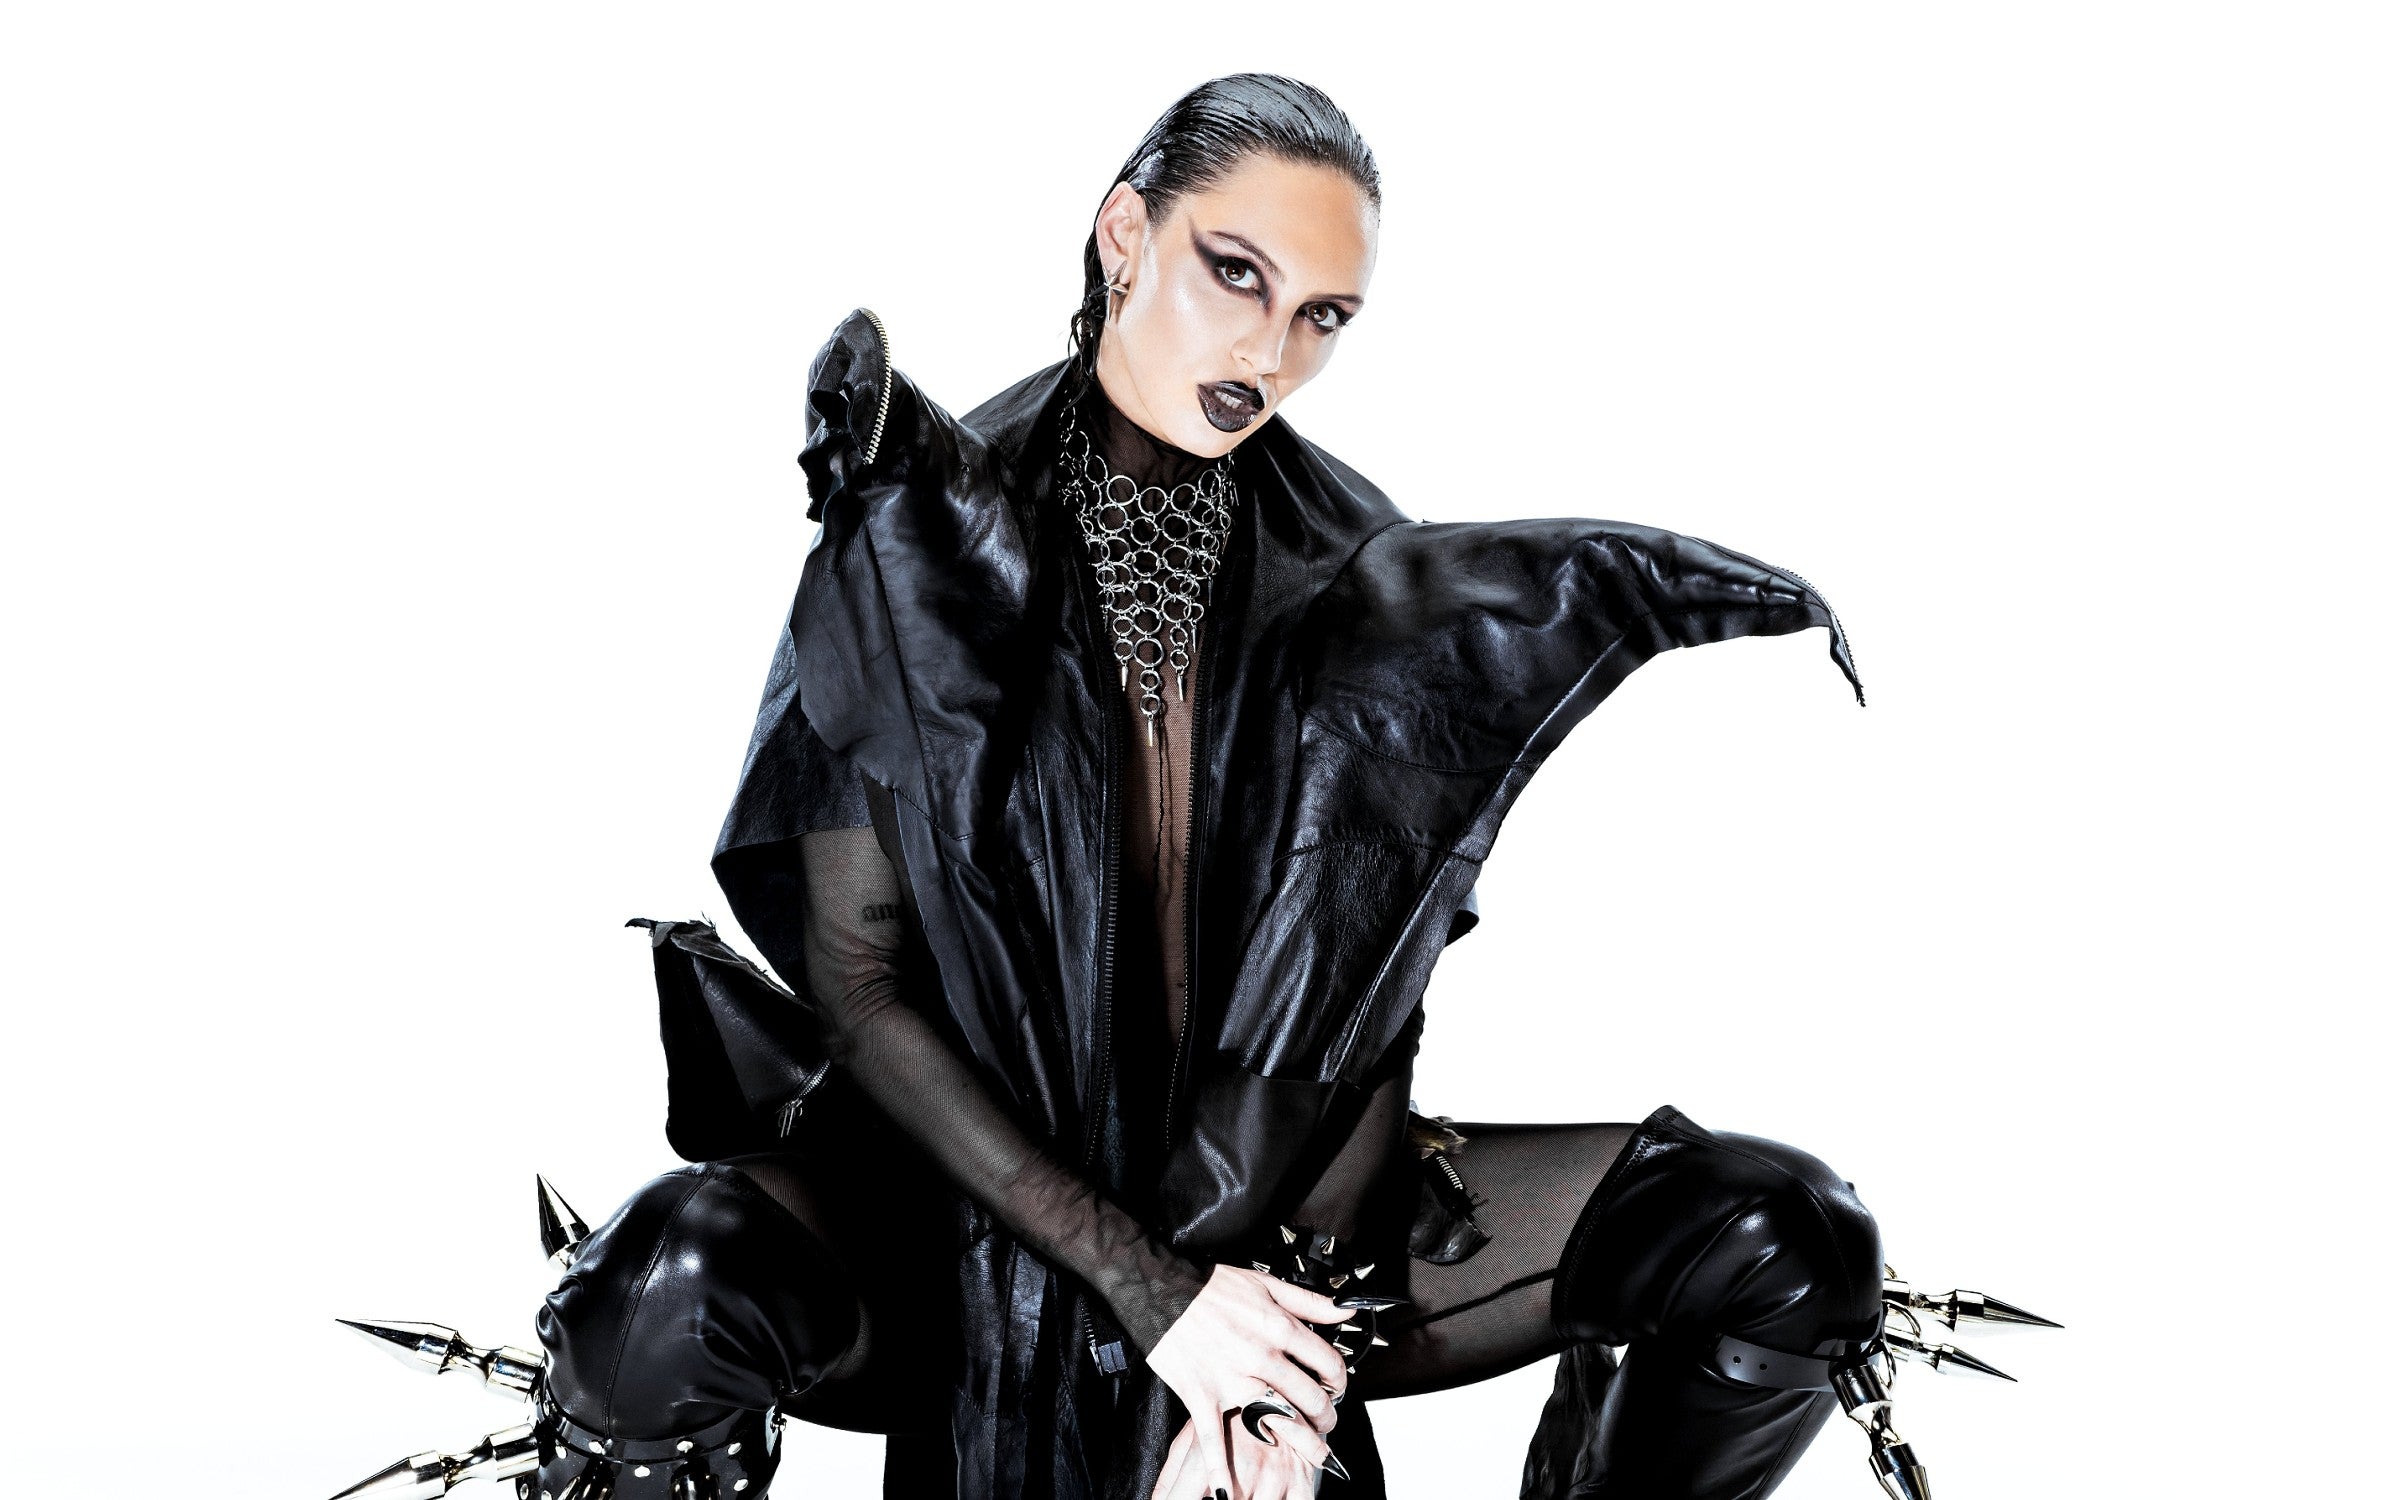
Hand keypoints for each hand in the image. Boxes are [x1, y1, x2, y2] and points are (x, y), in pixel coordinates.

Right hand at [1143, 1263, 1348, 1499]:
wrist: (1161, 1290)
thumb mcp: (1265, 1283)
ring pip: (1278, 1420)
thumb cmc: (1210, 1288)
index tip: (1336, 1387)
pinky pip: (1213, 1438)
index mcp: (1278, 1327)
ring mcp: (1232, 1380)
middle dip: (1326, 1416)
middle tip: (1326, 1422)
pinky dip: (1220, 1467)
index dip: (1340, 1380)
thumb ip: (1308, 1301)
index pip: (1327, 1361)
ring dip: (1301, 1442)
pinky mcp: (1203, 1396)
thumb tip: (1342, 1310)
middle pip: (1310, 1397)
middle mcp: (1261, 1356)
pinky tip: (1228, 1489)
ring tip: (1311, 1452)